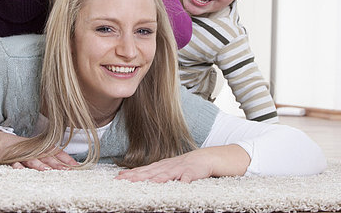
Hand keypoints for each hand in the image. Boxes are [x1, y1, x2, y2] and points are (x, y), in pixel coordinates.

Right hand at [0, 130, 78, 170]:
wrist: (3, 142)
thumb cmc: (25, 149)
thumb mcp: (39, 151)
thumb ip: (50, 157)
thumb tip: (66, 165)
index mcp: (43, 148)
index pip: (57, 152)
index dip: (67, 158)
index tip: (77, 166)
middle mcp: (35, 150)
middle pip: (47, 157)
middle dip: (57, 163)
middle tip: (67, 170)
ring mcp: (23, 154)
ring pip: (33, 159)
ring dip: (39, 165)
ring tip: (47, 170)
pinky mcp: (12, 158)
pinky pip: (15, 163)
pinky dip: (18, 167)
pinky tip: (22, 171)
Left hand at [115, 145, 249, 182]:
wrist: (221, 156)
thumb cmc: (200, 166)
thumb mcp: (180, 171)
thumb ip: (167, 176)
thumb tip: (151, 183)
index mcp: (169, 165)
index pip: (148, 170)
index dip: (133, 174)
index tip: (118, 178)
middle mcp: (174, 164)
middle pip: (153, 170)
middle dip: (138, 176)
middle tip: (123, 180)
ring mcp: (186, 166)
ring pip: (169, 172)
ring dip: (156, 178)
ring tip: (144, 183)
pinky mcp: (199, 170)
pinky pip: (191, 176)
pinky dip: (185, 180)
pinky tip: (180, 185)